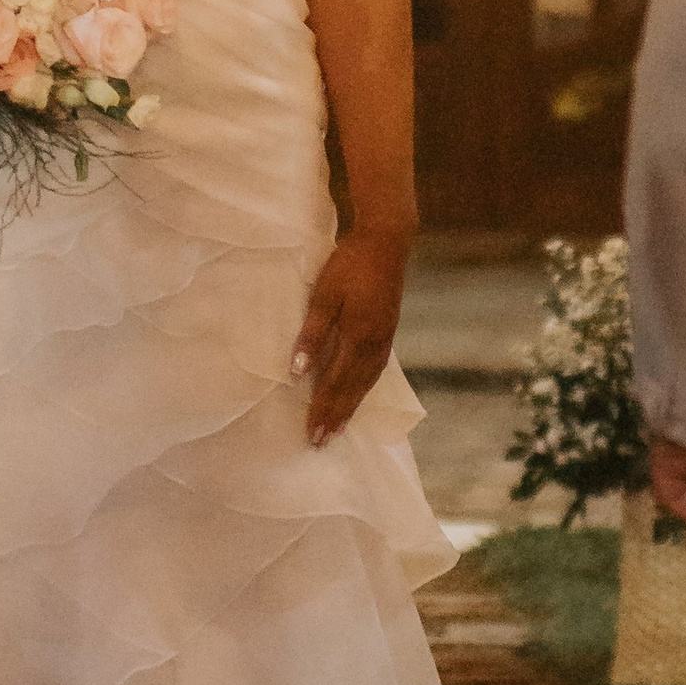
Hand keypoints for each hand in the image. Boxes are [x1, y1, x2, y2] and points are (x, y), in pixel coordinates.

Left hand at [292, 228, 408, 447]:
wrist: (387, 242)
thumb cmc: (350, 264)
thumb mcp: (324, 296)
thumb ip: (311, 334)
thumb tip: (297, 371)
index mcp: (358, 337)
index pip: (336, 383)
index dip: (323, 409)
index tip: (312, 433)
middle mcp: (375, 345)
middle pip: (353, 389)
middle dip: (336, 416)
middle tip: (322, 442)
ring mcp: (385, 339)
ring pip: (367, 383)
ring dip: (351, 407)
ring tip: (340, 428)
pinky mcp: (388, 331)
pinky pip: (376, 371)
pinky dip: (364, 388)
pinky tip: (359, 393)